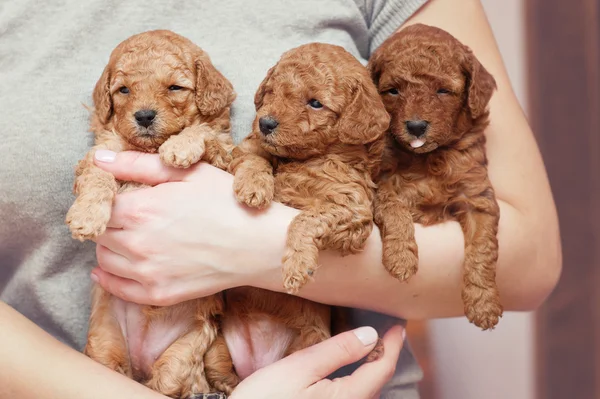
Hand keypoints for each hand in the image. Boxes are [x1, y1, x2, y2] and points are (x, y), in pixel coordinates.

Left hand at [91, 150, 293, 305]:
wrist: (260, 245)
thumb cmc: (228, 202)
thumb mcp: (187, 172)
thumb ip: (137, 163)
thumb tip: (98, 159)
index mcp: (141, 209)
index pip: (100, 206)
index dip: (107, 200)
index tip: (119, 198)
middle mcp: (137, 244)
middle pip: (99, 233)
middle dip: (108, 223)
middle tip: (126, 217)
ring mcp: (148, 273)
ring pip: (104, 260)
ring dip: (110, 248)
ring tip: (129, 238)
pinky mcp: (160, 294)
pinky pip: (118, 289)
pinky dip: (108, 279)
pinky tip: (113, 269)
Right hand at [230, 325, 404, 398]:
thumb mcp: (299, 369)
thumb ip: (337, 352)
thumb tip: (370, 335)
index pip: (382, 368)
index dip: (393, 344)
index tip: (399, 324)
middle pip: (377, 382)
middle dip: (386, 356)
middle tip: (389, 332)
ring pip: (366, 391)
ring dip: (373, 368)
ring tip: (373, 346)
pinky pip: (353, 397)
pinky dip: (359, 380)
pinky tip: (351, 369)